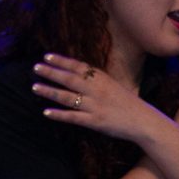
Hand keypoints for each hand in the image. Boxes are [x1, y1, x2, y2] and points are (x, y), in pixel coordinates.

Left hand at [32, 53, 150, 140]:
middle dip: (51, 73)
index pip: (78, 67)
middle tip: (35, 68)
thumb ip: (96, 80)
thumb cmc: (128, 103)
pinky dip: (59, 114)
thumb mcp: (113, 85)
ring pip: (67, 97)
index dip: (61, 61)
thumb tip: (78, 74)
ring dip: (50, 91)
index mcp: (102, 79)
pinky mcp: (95, 121)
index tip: (47, 56)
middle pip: (69, 79)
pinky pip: (73, 117)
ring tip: (35, 87)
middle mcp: (97, 90)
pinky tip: (46, 112)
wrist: (144, 121)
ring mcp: (95, 106)